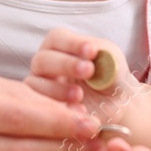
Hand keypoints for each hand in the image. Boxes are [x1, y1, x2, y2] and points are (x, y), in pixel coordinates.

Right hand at [26, 27, 147, 123]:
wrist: (115, 107)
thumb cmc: (111, 77)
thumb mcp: (113, 63)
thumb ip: (105, 55)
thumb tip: (95, 54)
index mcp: (61, 47)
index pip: (57, 38)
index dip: (72, 44)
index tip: (91, 51)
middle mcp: (45, 65)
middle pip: (42, 59)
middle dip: (65, 64)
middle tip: (88, 70)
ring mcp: (40, 88)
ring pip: (36, 85)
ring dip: (58, 89)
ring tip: (80, 95)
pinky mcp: (42, 112)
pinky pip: (40, 109)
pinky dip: (58, 109)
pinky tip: (78, 111)